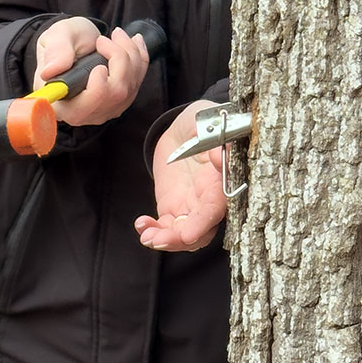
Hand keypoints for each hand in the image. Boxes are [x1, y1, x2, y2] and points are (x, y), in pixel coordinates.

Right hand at [34, 17, 149, 126]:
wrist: (77, 42)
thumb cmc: (62, 42)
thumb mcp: (55, 37)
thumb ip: (55, 52)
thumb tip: (50, 72)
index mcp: (59, 103)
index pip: (79, 111)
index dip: (96, 90)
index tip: (99, 67)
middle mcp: (84, 112)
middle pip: (113, 95)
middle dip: (118, 59)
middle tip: (104, 39)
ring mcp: (105, 108)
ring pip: (129, 86)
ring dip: (129, 54)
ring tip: (116, 34)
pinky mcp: (121, 100)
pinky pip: (138, 81)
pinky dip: (140, 57)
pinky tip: (133, 42)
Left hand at [134, 100, 226, 251]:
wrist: (185, 128)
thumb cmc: (203, 121)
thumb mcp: (207, 123)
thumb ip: (214, 141)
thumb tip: (220, 159)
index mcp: (220, 180)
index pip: (215, 208)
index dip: (202, 223)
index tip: (187, 235)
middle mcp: (209, 199)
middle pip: (201, 231)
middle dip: (180, 240)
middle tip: (158, 239)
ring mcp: (192, 206)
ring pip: (184, 235)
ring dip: (166, 240)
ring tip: (147, 235)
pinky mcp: (175, 208)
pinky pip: (167, 228)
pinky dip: (154, 231)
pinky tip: (142, 225)